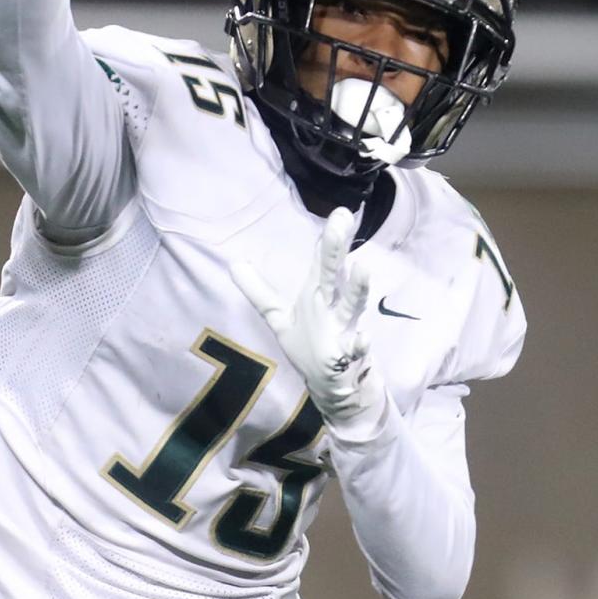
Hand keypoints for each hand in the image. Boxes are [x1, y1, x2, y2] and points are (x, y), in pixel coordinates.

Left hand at [233, 208, 386, 441]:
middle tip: (342, 217)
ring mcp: (345, 331)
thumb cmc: (312, 346)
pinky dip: (361, 344)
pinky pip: (358, 350)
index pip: (322, 261)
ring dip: (357, 289)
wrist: (339, 387)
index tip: (339, 211)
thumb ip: (260, 293)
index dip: (328, 239)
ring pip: (351, 306)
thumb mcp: (280, 320)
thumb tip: (234, 264)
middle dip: (335, 248)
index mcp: (318, 295)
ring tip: (363, 268)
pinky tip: (363, 339)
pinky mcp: (351, 358)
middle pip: (332, 274)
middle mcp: (333, 307)